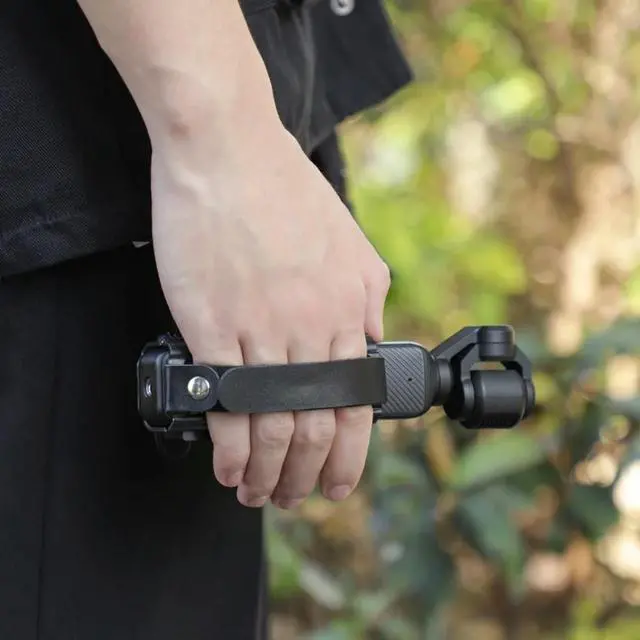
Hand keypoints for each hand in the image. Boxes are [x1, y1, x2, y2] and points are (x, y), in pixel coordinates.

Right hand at [151, 122, 389, 508]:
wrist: (231, 151)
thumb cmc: (287, 193)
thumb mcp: (353, 243)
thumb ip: (368, 298)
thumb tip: (372, 339)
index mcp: (348, 311)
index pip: (357, 407)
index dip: (348, 458)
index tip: (337, 485)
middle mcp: (312, 328)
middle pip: (317, 428)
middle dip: (306, 477)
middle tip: (293, 497)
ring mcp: (263, 329)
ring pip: (273, 424)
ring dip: (267, 473)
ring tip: (257, 493)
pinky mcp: (214, 325)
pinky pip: (228, 402)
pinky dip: (230, 446)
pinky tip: (228, 466)